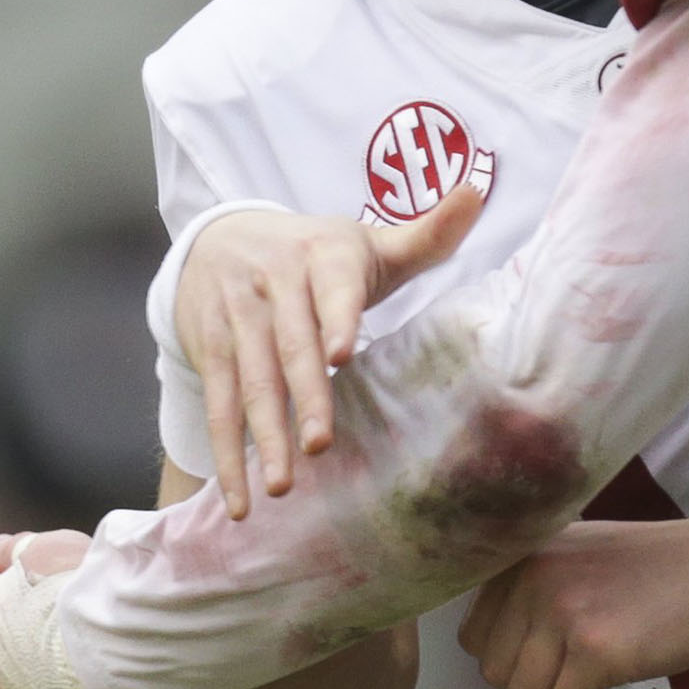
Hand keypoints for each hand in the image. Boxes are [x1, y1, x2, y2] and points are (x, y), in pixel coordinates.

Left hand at [0, 527, 135, 688]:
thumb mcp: (47, 546)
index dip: (17, 588)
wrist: (110, 637)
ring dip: (36, 683)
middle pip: (1, 647)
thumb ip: (16, 549)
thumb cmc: (81, 586)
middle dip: (27, 637)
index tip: (43, 586)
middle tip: (68, 625)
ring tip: (70, 674)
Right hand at [176, 185, 482, 519]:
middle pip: (290, 344)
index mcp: (322, 255)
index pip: (331, 287)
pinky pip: (217, 403)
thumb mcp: (367, 242)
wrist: (221, 236)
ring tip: (282, 486)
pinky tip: (240, 499)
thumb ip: (426, 233)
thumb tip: (477, 190)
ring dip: (263, 435)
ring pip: (251, 380)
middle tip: (319, 445)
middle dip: (304, 395)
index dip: (336, 317)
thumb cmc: (316, 252)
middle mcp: (273, 282)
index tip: (342, 353)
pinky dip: (225, 453)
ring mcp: (237, 317)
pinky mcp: (210, 348)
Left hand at [457, 519, 688, 688]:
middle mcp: (531, 578)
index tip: (547, 664)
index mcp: (523, 555)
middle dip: (533, 688)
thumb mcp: (575, 552)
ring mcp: (561, 614)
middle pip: (494, 670)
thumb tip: (500, 643)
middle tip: (574, 684)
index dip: (509, 659)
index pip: (474, 633)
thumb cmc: (657, 567)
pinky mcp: (594, 652)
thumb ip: (532, 585)